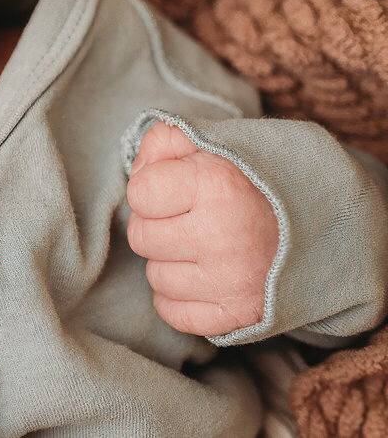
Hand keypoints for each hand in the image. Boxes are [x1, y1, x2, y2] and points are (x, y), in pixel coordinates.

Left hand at [126, 121, 279, 336]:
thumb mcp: (213, 142)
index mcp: (217, 187)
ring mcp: (231, 282)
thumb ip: (164, 142)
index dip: (152, 188)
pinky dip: (178, 298)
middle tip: (191, 218)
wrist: (320, 222)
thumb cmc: (254, 180)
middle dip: (157, 224)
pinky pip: (173, 313)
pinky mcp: (238, 315)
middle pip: (141, 237)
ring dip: (170, 261)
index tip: (178, 187)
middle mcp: (223, 237)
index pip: (139, 193)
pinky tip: (201, 276)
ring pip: (155, 276)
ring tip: (202, 245)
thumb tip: (136, 174)